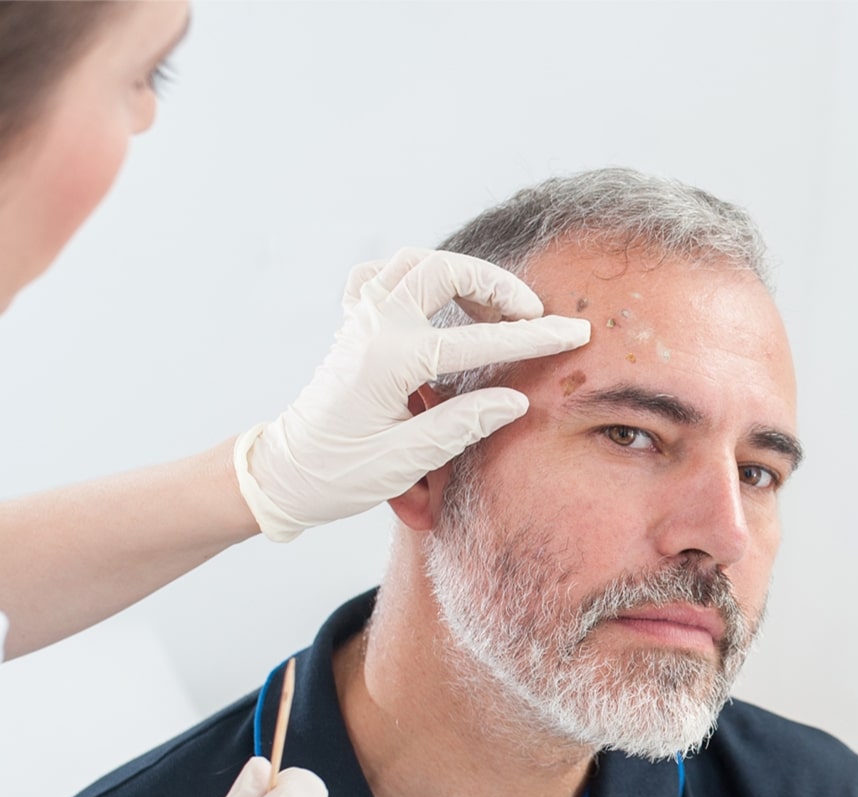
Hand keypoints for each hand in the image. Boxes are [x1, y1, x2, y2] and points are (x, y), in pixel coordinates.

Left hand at [236, 248, 590, 540]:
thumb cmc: (339, 474)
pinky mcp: (352, 326)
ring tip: (491, 308)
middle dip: (496, 284)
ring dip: (460, 273)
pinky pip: (379, 275)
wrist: (282, 473)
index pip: (480, 340)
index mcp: (391, 360)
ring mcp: (359, 320)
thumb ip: (461, 425)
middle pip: (443, 269)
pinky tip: (433, 298)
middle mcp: (374, 328)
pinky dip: (412, 274)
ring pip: (415, 261)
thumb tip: (515, 399)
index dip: (534, 337)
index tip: (574, 333)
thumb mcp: (404, 462)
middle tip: (529, 313)